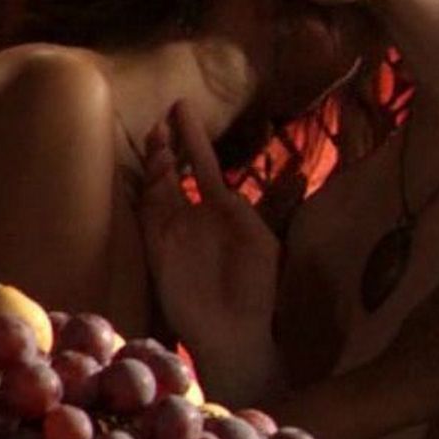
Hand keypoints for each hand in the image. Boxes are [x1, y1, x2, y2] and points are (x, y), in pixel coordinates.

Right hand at [138, 100, 281, 392]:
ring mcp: (172, 231)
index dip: (192, 137)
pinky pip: (146, 215)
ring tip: (159, 139)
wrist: (235, 332)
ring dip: (156, 164)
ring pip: (156, 188)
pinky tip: (151, 173)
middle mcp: (192, 216)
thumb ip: (274, 205)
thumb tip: (293, 174)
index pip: (202, 165)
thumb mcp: (267, 240)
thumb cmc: (257, 290)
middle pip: (172, 171)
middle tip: (161, 121)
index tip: (181, 107)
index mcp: (221, 210)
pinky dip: (145, 193)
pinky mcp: (157, 249)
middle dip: (166, 145)